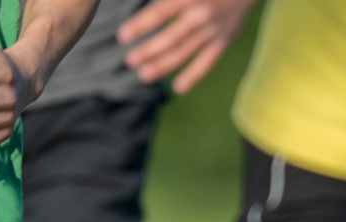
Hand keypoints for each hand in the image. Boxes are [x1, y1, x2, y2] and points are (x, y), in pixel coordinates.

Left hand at [118, 0, 258, 93]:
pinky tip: (178, 88)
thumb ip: (164, 1)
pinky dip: (194, 75)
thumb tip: (144, 14)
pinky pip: (208, 62)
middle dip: (149, 50)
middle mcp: (199, 15)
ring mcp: (212, 31)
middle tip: (130, 61)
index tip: (122, 36)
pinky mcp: (223, 42)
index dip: (140, 25)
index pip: (159, 13)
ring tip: (144, 75)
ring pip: (185, 52)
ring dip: (164, 65)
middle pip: (171, 37)